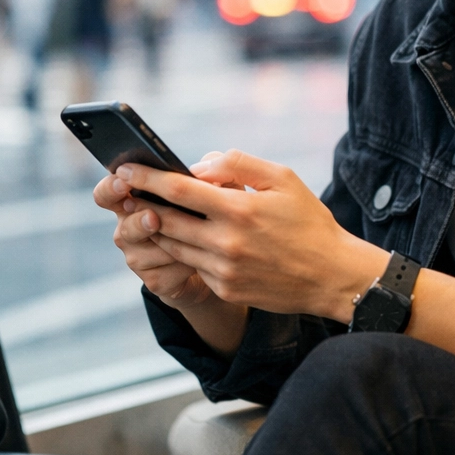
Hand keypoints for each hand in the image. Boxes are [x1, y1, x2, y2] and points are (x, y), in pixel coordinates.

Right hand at [94, 167, 215, 312]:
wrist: (212, 259)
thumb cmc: (202, 215)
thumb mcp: (203, 190)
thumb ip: (201, 175)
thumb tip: (199, 172)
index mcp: (131, 201)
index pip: (106, 193)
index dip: (110, 188)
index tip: (124, 183)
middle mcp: (127, 229)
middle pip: (126, 227)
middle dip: (140, 222)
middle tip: (153, 217)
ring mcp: (137, 257)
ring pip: (150, 251)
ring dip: (176, 244)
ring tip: (199, 238)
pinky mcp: (154, 281)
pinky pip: (168, 272)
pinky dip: (187, 265)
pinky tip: (202, 260)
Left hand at [114, 150, 389, 320]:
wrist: (333, 276)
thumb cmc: (309, 221)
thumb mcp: (283, 178)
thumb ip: (238, 164)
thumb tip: (199, 165)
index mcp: (239, 209)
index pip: (178, 190)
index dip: (146, 178)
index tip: (124, 169)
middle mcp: (226, 242)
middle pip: (166, 220)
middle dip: (140, 203)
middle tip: (121, 191)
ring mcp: (223, 270)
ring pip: (174, 245)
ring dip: (156, 227)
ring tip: (145, 210)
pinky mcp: (225, 290)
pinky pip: (192, 265)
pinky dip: (182, 249)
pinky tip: (179, 236)